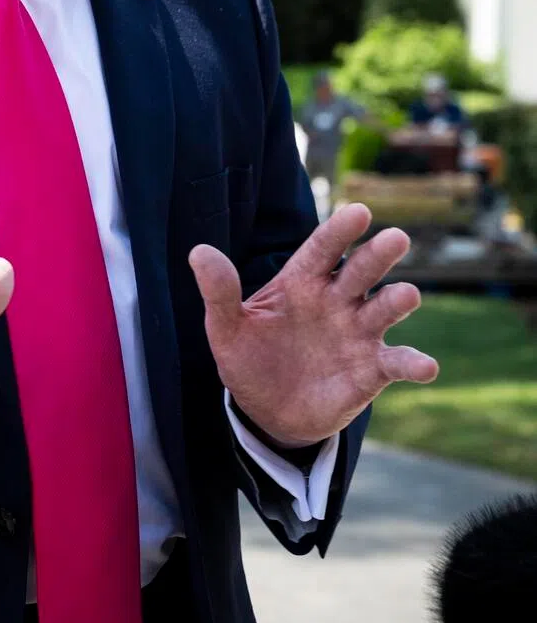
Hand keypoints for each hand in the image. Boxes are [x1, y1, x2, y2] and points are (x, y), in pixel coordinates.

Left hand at [189, 203, 438, 446]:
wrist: (266, 411)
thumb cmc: (248, 357)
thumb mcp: (225, 327)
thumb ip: (218, 291)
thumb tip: (198, 252)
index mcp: (302, 281)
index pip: (322, 248)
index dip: (339, 230)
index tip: (358, 211)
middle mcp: (336, 299)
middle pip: (361, 270)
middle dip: (378, 253)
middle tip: (395, 238)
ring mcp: (358, 332)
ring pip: (384, 308)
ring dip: (397, 301)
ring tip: (405, 295)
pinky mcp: (371, 370)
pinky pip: (396, 362)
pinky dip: (413, 363)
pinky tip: (423, 366)